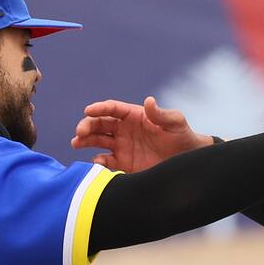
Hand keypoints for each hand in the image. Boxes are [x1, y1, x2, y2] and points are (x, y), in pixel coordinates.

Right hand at [70, 96, 209, 171]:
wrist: (187, 161)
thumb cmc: (182, 137)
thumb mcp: (175, 123)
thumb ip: (161, 114)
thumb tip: (148, 101)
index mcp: (134, 116)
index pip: (112, 109)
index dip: (99, 108)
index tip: (89, 110)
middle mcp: (124, 129)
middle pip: (100, 124)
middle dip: (87, 125)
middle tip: (80, 131)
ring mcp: (122, 146)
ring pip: (97, 141)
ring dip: (85, 141)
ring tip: (76, 142)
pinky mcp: (123, 163)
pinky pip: (105, 161)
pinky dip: (97, 162)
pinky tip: (95, 163)